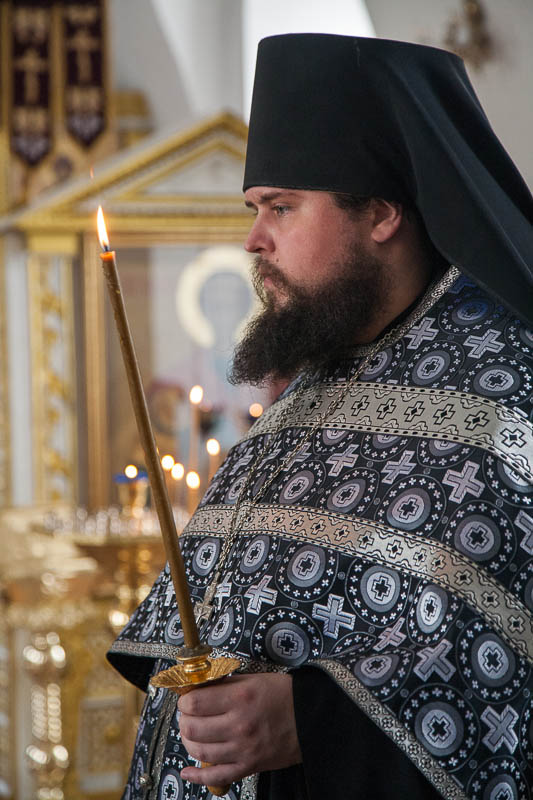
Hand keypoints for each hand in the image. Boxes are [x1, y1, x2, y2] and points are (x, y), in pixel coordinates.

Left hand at [178, 672, 301, 785]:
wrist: (311, 717)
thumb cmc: (285, 696)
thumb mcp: (254, 679)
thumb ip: (226, 684)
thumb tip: (200, 688)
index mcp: (240, 699)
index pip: (196, 703)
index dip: (185, 701)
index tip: (186, 699)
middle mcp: (239, 725)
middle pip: (193, 728)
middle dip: (184, 721)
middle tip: (187, 716)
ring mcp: (243, 749)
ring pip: (200, 752)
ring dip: (188, 743)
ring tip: (190, 735)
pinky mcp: (249, 766)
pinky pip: (217, 776)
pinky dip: (198, 777)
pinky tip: (188, 772)